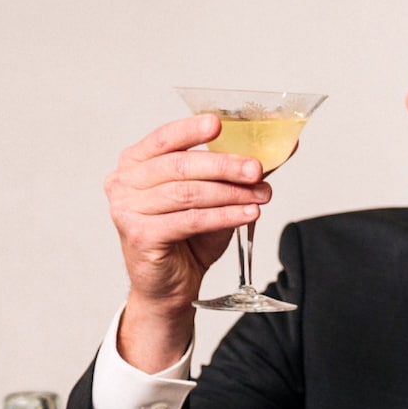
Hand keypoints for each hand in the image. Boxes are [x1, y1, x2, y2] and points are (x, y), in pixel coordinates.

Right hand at [103, 113, 267, 365]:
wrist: (171, 284)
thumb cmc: (189, 237)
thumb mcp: (213, 197)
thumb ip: (236, 173)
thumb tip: (282, 149)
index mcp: (136, 163)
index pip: (164, 139)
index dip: (191, 130)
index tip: (219, 124)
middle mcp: (124, 182)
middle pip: (179, 166)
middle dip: (224, 165)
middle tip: (257, 168)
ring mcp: (127, 209)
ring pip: (188, 193)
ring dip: (231, 193)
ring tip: (261, 195)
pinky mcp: (140, 235)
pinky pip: (189, 220)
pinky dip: (224, 216)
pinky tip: (248, 214)